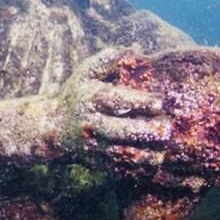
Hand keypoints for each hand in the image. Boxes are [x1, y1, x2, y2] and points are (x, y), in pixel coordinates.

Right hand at [61, 48, 171, 170]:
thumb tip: (132, 49)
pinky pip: (117, 168)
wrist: (53, 128)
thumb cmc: (76, 96)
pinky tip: (152, 164)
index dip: (138, 101)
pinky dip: (135, 169)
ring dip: (143, 155)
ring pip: (119, 153)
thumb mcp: (85, 73)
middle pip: (118, 130)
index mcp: (90, 100)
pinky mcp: (96, 161)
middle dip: (143, 131)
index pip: (115, 100)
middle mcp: (91, 124)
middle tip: (166, 129)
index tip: (159, 101)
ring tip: (163, 153)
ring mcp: (93, 145)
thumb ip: (106, 60)